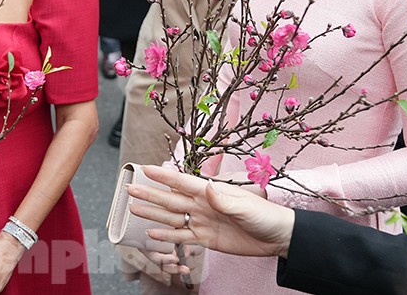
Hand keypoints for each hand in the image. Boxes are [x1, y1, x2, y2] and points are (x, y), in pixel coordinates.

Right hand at [128, 164, 295, 259]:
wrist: (277, 238)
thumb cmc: (266, 216)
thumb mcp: (247, 206)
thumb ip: (225, 199)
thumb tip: (207, 188)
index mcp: (212, 192)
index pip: (182, 182)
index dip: (163, 176)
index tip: (145, 168)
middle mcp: (203, 204)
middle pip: (170, 198)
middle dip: (150, 193)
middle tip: (129, 188)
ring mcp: (202, 221)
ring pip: (171, 217)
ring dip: (152, 213)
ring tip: (133, 208)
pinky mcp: (206, 239)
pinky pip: (182, 237)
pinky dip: (166, 236)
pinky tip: (151, 233)